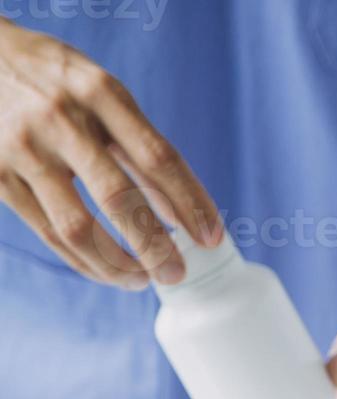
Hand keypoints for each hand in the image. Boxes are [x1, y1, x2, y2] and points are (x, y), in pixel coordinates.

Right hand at [0, 18, 219, 287]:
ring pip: (78, 227)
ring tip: (142, 280)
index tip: (212, 238)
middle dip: (154, 246)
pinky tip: (106, 271)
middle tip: (176, 274)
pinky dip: (83, 261)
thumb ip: (141, 149)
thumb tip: (182, 214)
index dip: (190, 202)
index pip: (158, 157)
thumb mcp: (102, 94)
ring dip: (117, 264)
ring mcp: (25, 148)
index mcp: (99, 92)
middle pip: (118, 198)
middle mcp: (60, 118)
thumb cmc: (55, 80)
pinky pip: (48, 233)